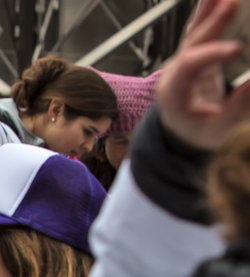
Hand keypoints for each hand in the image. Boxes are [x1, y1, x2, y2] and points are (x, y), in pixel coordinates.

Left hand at [157, 0, 249, 149]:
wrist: (182, 133)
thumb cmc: (198, 133)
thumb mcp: (216, 131)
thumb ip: (235, 110)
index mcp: (172, 94)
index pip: (188, 67)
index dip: (210, 54)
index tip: (235, 48)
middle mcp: (172, 73)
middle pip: (191, 43)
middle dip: (213, 22)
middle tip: (233, 3)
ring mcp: (180, 62)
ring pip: (194, 32)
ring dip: (210, 9)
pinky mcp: (192, 56)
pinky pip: (200, 31)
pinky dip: (210, 12)